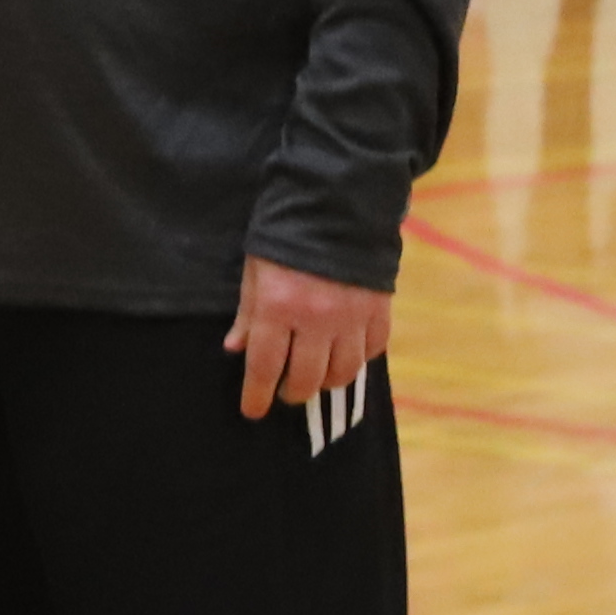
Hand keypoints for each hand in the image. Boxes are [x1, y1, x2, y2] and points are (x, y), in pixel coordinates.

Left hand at [226, 250, 390, 418]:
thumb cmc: (285, 235)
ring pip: (343, 373)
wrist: (336, 203)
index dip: (257, 395)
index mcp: (279, 307)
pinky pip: (372, 351)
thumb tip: (236, 349)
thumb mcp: (255, 270)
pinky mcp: (379, 310)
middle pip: (307, 379)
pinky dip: (358, 359)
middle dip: (292, 393)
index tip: (252, 411)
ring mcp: (352, 317)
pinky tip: (345, 354)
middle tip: (285, 391)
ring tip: (314, 377)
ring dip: (326, 382)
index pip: (265, 367)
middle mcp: (317, 319)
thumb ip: (248, 313)